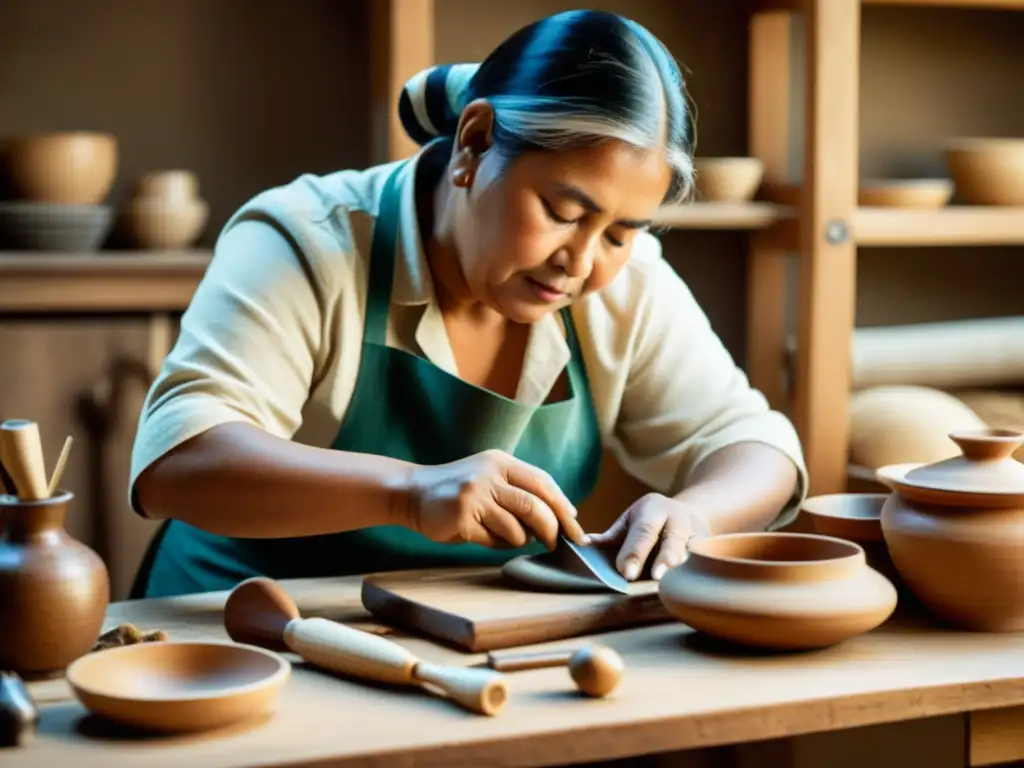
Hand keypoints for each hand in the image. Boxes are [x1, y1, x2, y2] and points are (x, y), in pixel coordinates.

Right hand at [406, 449, 586, 550]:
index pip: (543, 483)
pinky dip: (495, 544)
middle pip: (535, 506)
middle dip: (551, 529)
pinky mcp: (461, 516)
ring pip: (516, 528)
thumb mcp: (491, 479)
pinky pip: (493, 540)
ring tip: (503, 535)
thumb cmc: (460, 492)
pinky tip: (481, 535)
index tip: (575, 527)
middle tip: (555, 544)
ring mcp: (475, 494)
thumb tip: (560, 519)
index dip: (562, 506)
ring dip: (518, 539)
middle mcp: (489, 474)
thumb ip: (520, 492)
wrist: (413, 493)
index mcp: (501, 462)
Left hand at [587, 493, 710, 580]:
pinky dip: (698, 575)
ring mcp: (698, 534)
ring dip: (684, 570)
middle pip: (672, 539)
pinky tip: (692, 591)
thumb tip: (582, 545)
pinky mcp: (711, 549)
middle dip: (664, 558)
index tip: (625, 572)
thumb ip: (611, 537)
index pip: (643, 531)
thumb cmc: (648, 522)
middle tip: (656, 577)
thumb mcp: (630, 521)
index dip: (635, 551)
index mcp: (654, 509)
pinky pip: (706, 563)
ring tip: (675, 587)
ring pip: (692, 552)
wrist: (687, 514)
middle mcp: (678, 519)